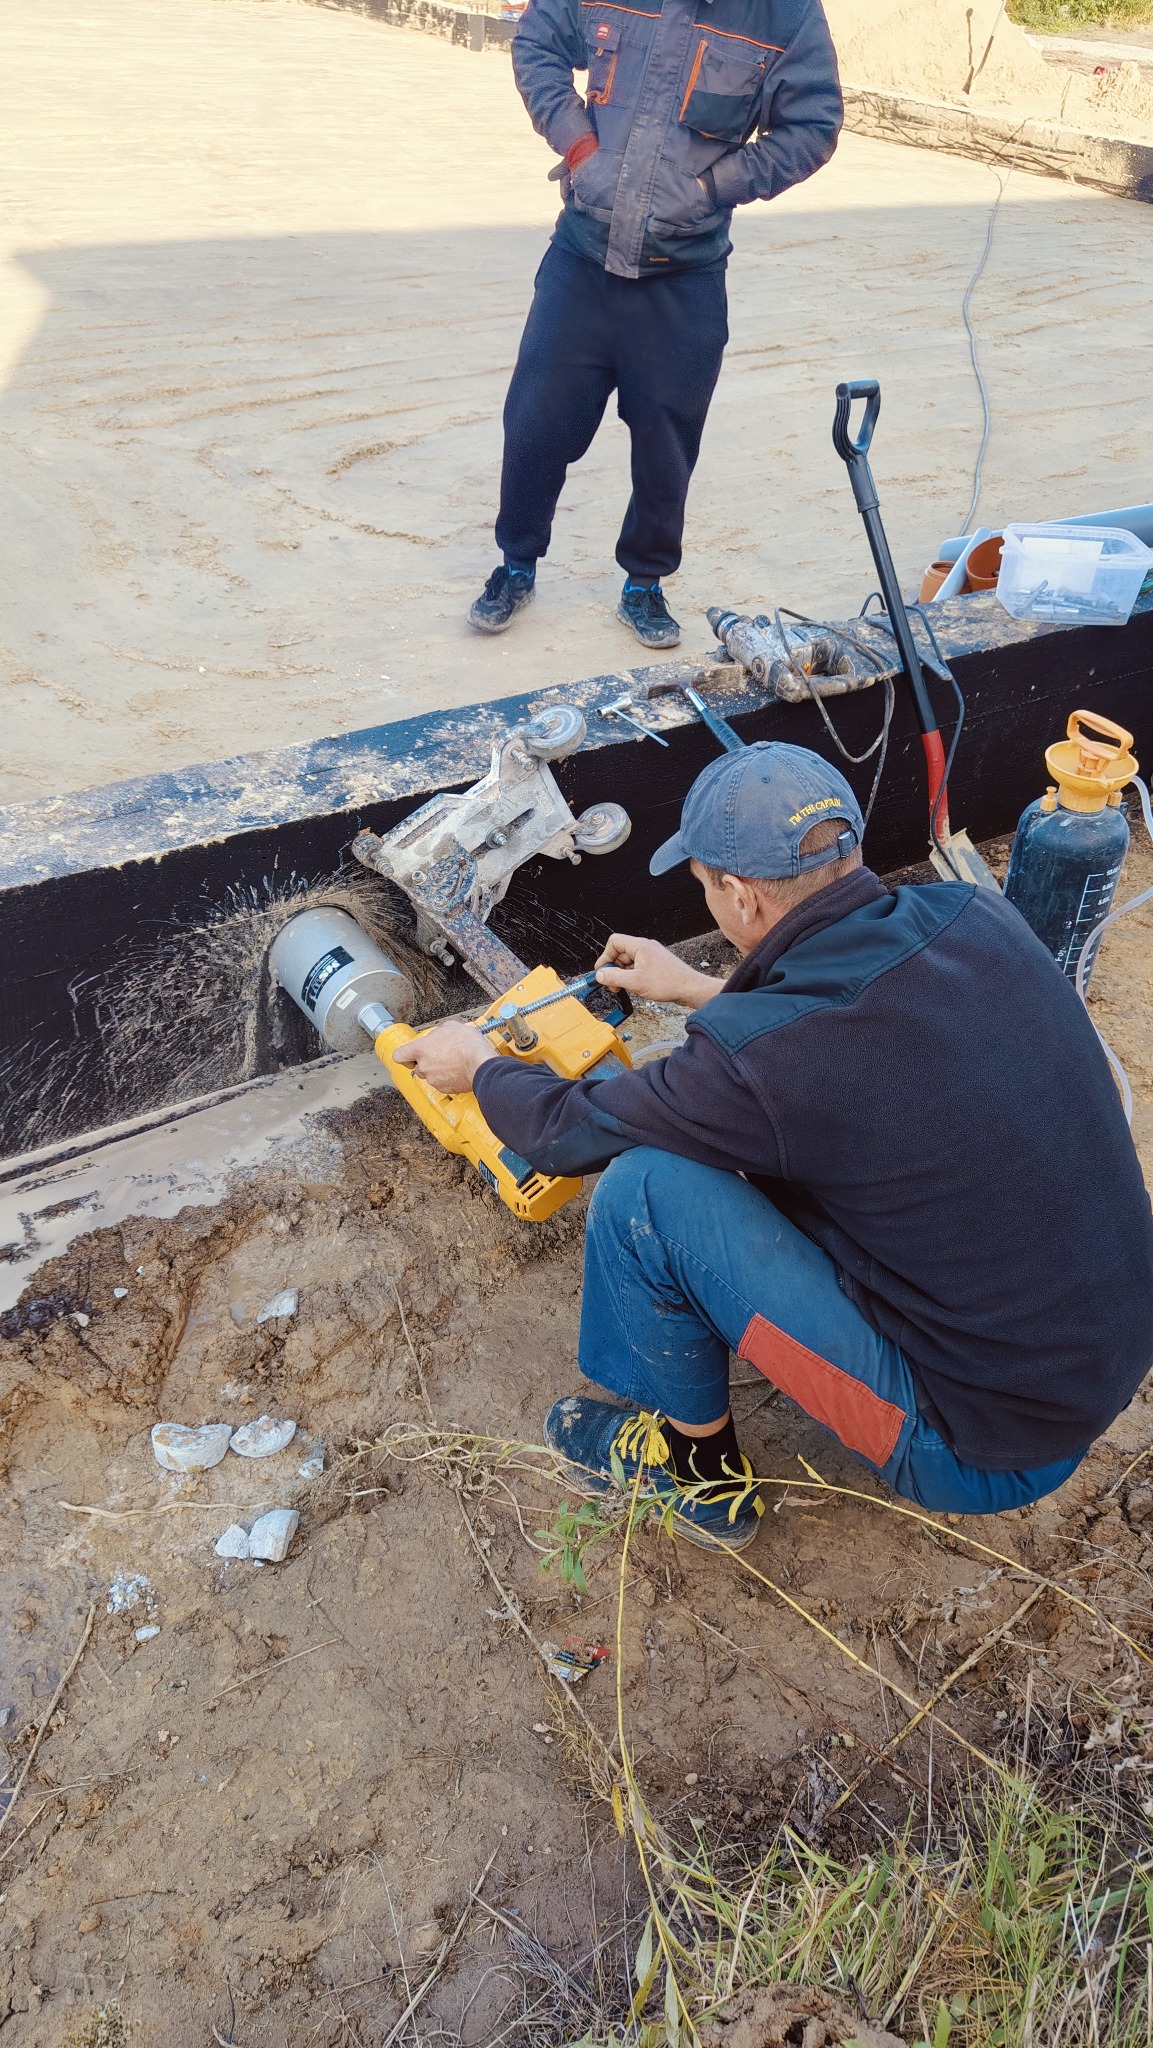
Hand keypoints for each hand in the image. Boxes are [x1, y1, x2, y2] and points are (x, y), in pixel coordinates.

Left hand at [391, 1022, 497, 1093]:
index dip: (404, 1056)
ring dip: (439, 1070)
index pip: (399, 1056)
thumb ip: (438, 1032)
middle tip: (441, 1056)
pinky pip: (442, 1083)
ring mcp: (433, 1079)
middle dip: (428, 1062)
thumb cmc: (467, 1045)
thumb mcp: (451, 1027)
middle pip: (418, 1067)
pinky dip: (448, 1078)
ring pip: (430, 1076)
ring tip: (453, 1062)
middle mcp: (424, 1066)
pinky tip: (458, 1070)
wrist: (480, 1064)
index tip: (410, 1056)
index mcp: (421, 1049)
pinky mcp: (444, 1089)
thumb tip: (438, 1036)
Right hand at [595, 933, 724, 1007]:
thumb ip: (614, 977)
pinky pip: (638, 967)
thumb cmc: (669, 983)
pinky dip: (633, 976)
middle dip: (614, 968)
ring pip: (629, 961)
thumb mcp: (635, 982)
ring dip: (623, 974)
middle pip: (620, 952)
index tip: (602, 971)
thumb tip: (600, 975)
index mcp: (640, 946)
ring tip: (626, 987)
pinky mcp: (656, 964)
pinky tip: (636, 986)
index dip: (605, 956)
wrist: (689, 988)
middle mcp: (646, 947)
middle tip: (613, 983)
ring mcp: (651, 955)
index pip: (615, 942)